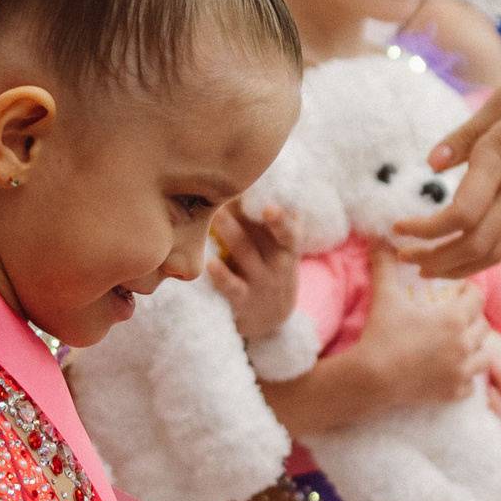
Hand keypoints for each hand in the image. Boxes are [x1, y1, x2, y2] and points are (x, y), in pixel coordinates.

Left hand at [205, 202, 300, 340]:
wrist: (272, 321)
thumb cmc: (272, 272)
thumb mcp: (282, 250)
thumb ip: (279, 221)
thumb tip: (275, 179)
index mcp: (289, 247)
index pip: (291, 226)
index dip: (285, 212)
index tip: (274, 196)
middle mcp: (280, 263)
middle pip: (278, 236)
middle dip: (272, 217)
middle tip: (247, 192)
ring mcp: (262, 282)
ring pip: (248, 253)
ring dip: (232, 232)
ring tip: (216, 213)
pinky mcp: (244, 301)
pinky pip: (233, 287)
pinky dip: (222, 275)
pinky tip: (209, 263)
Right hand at [345, 243, 492, 407]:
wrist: (370, 378)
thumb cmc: (380, 334)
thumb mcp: (385, 296)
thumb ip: (385, 264)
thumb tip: (378, 236)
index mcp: (454, 319)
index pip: (478, 298)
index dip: (469, 292)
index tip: (459, 293)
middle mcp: (464, 345)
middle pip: (484, 326)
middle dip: (473, 319)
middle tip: (456, 316)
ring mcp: (461, 372)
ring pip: (485, 356)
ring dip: (475, 348)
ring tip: (459, 344)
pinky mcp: (454, 393)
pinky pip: (472, 384)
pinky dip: (465, 378)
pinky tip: (452, 371)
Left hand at [397, 69, 500, 277]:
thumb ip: (467, 132)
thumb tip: (432, 163)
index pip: (458, 216)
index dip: (423, 230)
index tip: (396, 228)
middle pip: (470, 247)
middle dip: (432, 259)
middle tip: (401, 257)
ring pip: (491, 253)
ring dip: (454, 267)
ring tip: (425, 267)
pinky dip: (479, 258)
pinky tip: (463, 254)